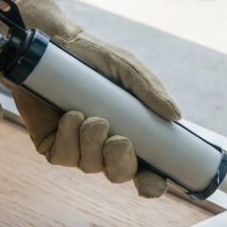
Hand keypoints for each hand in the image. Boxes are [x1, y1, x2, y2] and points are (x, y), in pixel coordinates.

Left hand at [9, 0, 179, 197]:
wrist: (53, 43)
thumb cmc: (93, 56)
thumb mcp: (127, 68)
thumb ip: (150, 90)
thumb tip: (175, 116)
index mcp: (130, 133)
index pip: (146, 170)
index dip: (152, 183)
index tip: (155, 183)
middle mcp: (104, 145)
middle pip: (119, 174)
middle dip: (121, 163)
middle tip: (119, 139)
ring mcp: (77, 147)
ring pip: (90, 166)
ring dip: (93, 143)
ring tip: (90, 116)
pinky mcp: (52, 144)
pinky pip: (63, 156)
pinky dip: (69, 138)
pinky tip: (70, 116)